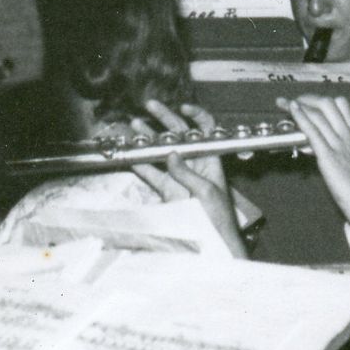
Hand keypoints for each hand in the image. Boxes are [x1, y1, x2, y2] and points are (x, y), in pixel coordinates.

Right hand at [129, 99, 245, 254]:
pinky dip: (141, 164)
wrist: (212, 243)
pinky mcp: (167, 190)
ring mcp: (179, 176)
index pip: (206, 130)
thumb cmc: (219, 218)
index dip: (196, 116)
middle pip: (180, 135)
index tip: (183, 107)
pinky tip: (131, 153)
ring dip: (149, 138)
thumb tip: (172, 155)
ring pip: (162, 152)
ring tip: (135, 126)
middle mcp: (195, 163)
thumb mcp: (206, 193)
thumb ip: (188, 173)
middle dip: (165, 119)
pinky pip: (152, 173)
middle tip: (150, 106)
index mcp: (211, 159)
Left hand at [284, 95, 349, 226]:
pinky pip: (313, 131)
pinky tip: (292, 111)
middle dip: (307, 99)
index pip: (342, 106)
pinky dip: (300, 117)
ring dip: (297, 105)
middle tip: (293, 101)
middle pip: (328, 104)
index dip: (322, 100)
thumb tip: (330, 154)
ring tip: (284, 103)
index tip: (309, 102)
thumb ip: (345, 156)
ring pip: (318, 114)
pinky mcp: (329, 157)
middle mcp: (348, 136)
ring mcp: (339, 145)